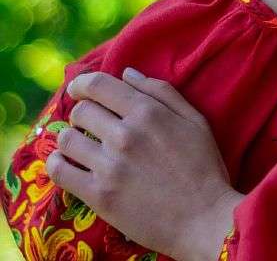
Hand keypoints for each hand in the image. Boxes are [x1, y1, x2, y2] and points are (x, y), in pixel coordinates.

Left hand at [46, 67, 243, 260]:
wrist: (204, 219)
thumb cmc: (205, 167)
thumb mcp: (195, 121)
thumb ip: (162, 92)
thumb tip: (126, 73)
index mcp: (149, 113)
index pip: (99, 85)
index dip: (82, 83)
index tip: (79, 88)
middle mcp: (125, 135)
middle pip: (80, 110)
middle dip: (82, 112)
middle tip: (90, 123)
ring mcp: (110, 166)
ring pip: (66, 139)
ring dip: (70, 137)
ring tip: (81, 145)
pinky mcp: (99, 195)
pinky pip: (59, 171)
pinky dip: (56, 163)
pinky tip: (66, 163)